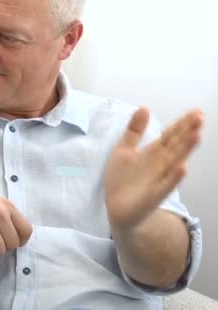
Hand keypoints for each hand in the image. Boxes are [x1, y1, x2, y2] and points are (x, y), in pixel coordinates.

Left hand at [105, 108, 202, 230]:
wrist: (116, 208)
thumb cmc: (122, 179)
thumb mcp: (124, 150)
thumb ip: (134, 130)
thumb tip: (144, 107)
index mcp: (154, 153)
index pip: (170, 135)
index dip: (181, 124)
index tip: (196, 111)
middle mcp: (160, 164)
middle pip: (176, 146)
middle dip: (187, 132)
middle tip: (200, 118)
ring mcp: (158, 179)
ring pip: (174, 162)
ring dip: (185, 150)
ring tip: (196, 136)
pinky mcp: (152, 195)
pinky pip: (165, 185)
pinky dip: (173, 177)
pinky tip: (182, 168)